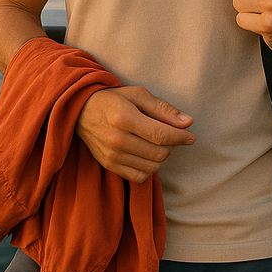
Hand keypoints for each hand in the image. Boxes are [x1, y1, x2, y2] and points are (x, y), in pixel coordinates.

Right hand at [75, 85, 194, 182]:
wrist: (81, 111)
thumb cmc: (113, 100)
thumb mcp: (138, 95)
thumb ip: (163, 109)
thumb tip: (187, 122)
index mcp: (124, 117)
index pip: (161, 135)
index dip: (181, 137)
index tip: (191, 136)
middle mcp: (117, 139)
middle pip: (159, 153)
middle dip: (172, 145)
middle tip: (169, 135)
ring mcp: (112, 155)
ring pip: (153, 166)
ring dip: (161, 157)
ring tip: (156, 143)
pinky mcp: (109, 165)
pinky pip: (140, 177)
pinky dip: (149, 168)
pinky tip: (146, 154)